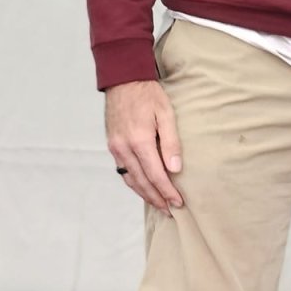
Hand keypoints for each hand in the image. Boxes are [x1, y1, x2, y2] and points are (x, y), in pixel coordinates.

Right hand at [105, 80, 183, 213]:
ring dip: (144, 194)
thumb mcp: (166, 113)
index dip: (167, 192)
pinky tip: (143, 188)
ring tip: (158, 204)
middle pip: (142, 182)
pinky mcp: (112, 145)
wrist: (123, 80)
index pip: (156, 175)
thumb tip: (175, 169)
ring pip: (130, 179)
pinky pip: (123, 170)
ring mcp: (116, 147)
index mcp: (139, 140)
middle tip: (170, 210)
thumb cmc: (148, 94)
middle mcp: (124, 147)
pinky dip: (134, 182)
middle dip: (157, 198)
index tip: (178, 203)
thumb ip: (171, 142)